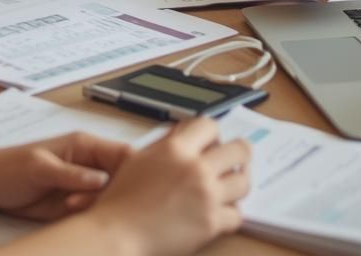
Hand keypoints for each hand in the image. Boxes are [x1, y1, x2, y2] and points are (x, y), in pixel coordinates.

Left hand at [0, 133, 127, 219]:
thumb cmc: (11, 168)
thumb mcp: (39, 168)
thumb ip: (71, 174)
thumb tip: (103, 180)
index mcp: (86, 147)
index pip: (122, 154)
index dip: (134, 169)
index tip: (128, 188)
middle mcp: (89, 166)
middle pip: (121, 180)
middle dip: (112, 193)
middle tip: (85, 202)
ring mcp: (83, 187)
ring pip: (108, 199)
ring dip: (97, 206)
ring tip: (70, 207)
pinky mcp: (74, 205)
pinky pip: (93, 212)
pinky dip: (89, 217)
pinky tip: (71, 215)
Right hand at [84, 119, 250, 255]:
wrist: (117, 233)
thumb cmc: (121, 200)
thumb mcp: (139, 159)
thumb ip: (166, 143)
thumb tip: (185, 132)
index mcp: (176, 149)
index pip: (210, 126)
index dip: (213, 134)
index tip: (213, 142)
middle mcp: (196, 169)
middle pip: (240, 150)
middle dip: (239, 154)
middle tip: (235, 161)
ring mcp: (207, 197)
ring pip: (244, 182)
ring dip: (237, 183)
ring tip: (228, 187)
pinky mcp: (211, 224)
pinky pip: (238, 214)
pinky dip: (230, 214)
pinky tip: (221, 212)